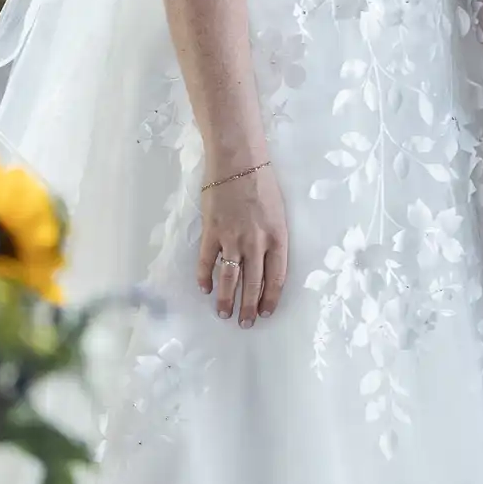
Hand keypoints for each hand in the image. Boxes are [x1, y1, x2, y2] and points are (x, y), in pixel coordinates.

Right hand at [198, 165, 287, 327]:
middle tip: (244, 324)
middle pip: (253, 283)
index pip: (277, 277)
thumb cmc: (262, 182)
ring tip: (224, 314)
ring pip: (230, 278)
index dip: (271, 298)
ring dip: (226, 299)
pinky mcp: (212, 231)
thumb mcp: (278, 212)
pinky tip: (205, 288)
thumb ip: (273, 238)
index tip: (265, 313)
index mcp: (278, 237)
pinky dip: (205, 277)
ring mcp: (232, 237)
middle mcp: (257, 242)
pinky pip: (207, 261)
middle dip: (249, 307)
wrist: (239, 160)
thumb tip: (265, 264)